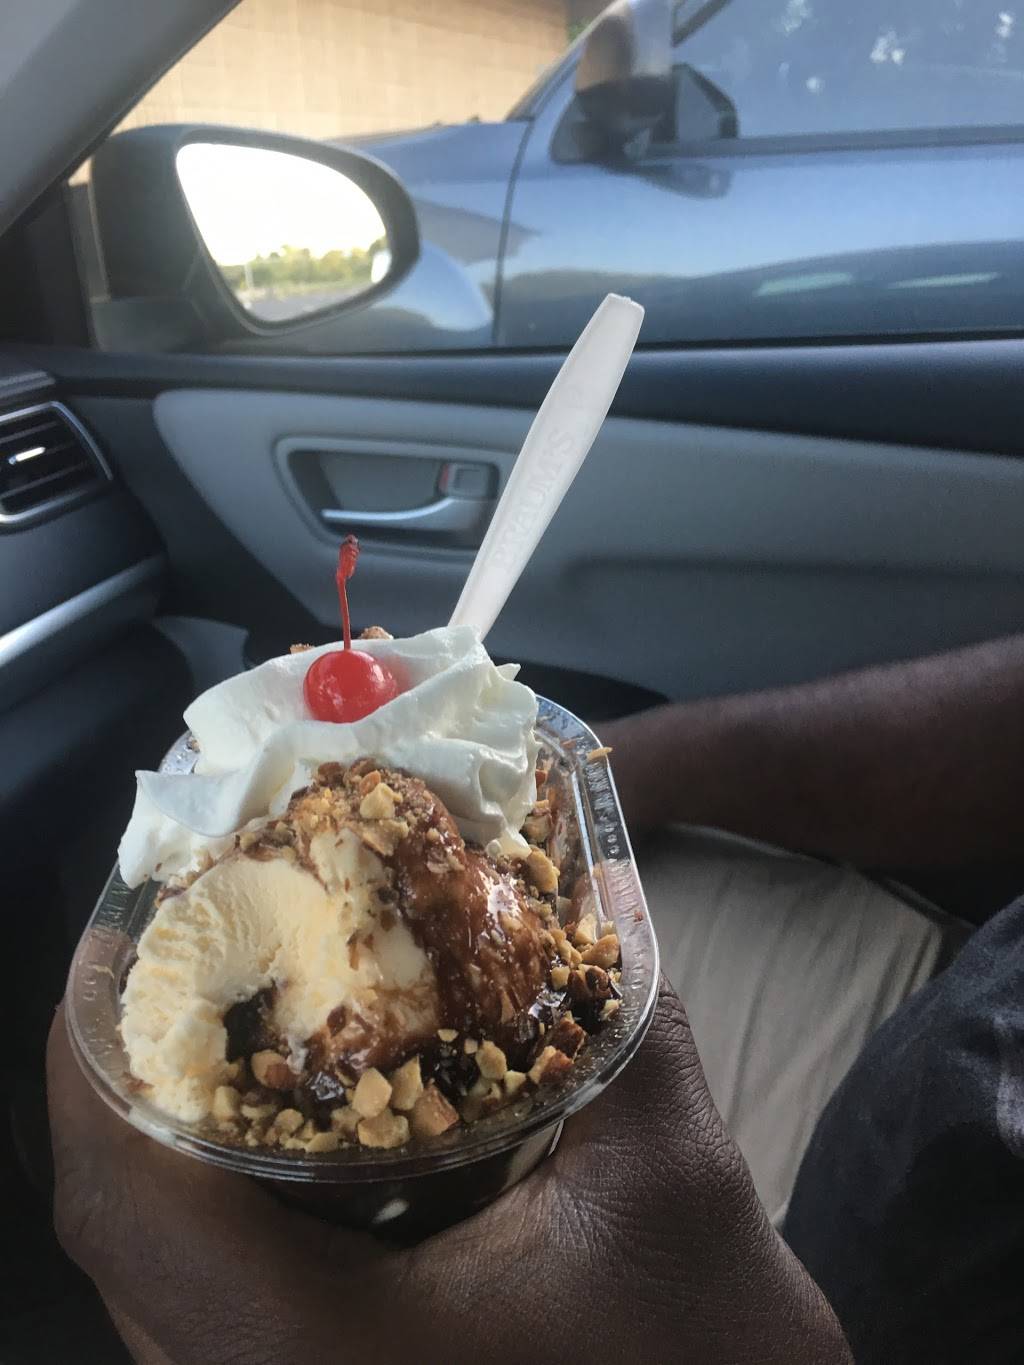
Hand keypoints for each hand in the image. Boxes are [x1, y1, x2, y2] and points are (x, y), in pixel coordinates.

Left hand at [49, 985, 849, 1364]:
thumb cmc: (709, 1363)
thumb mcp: (680, 1186)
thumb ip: (631, 1030)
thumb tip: (600, 898)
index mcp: (321, 1351)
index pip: (128, 1204)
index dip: (89, 1064)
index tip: (110, 949)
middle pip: (120, 1238)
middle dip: (124, 1090)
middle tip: (173, 973)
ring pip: (157, 1286)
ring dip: (164, 1154)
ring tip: (214, 1040)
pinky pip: (211, 1318)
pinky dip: (215, 1219)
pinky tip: (284, 1149)